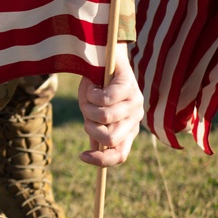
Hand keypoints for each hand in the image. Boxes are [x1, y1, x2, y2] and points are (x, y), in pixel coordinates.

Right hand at [77, 43, 143, 166]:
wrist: (101, 57)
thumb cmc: (96, 88)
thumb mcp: (93, 113)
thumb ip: (96, 130)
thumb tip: (95, 153)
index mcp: (128, 130)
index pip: (119, 155)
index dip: (100, 161)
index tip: (81, 156)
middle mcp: (136, 119)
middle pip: (110, 139)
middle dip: (90, 127)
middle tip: (86, 111)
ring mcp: (135, 103)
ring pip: (105, 117)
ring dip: (87, 107)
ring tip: (89, 94)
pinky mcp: (130, 86)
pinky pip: (105, 99)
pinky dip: (90, 93)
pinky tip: (92, 84)